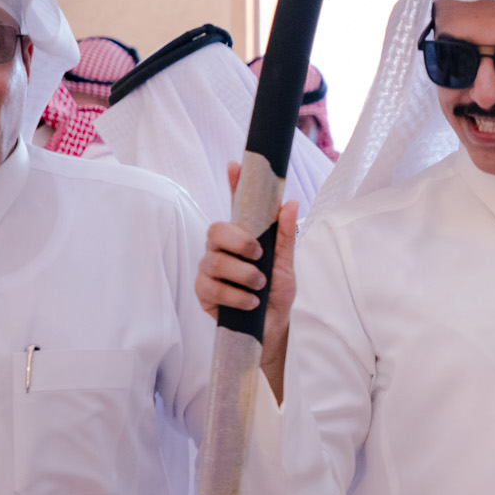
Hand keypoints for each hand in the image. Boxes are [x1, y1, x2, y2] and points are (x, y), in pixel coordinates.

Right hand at [196, 161, 297, 398]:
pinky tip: (250, 302)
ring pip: (214, 260)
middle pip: (216, 230)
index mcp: (243, 238)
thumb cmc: (276, 294)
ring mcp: (210, 270)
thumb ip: (285, 237)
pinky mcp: (204, 293)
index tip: (236, 165)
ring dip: (242, 274)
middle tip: (258, 255)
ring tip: (259, 286)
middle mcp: (222, 250)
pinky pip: (212, 287)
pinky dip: (235, 295)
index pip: (236, 207)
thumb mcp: (287, 266)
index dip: (234, 184)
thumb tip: (289, 204)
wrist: (272, 330)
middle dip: (238, 241)